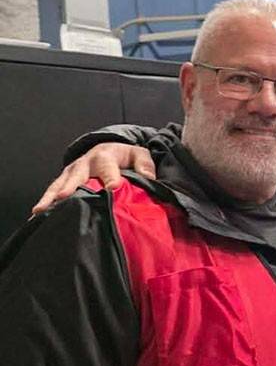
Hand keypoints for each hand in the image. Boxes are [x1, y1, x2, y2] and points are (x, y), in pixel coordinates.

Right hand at [32, 143, 155, 214]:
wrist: (110, 149)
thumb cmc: (126, 156)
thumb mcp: (139, 155)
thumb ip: (145, 165)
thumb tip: (148, 178)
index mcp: (105, 156)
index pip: (108, 168)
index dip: (110, 178)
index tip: (111, 189)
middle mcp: (85, 163)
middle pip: (77, 175)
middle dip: (71, 186)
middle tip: (64, 197)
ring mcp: (72, 172)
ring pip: (60, 184)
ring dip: (51, 197)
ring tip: (41, 210)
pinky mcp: (65, 180)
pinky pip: (53, 191)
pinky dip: (46, 202)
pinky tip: (37, 215)